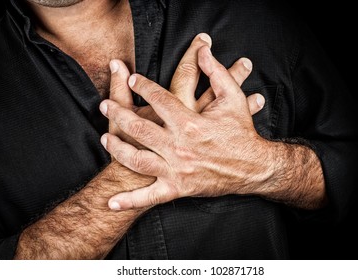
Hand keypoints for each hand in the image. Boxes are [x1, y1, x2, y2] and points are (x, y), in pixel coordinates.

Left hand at [101, 40, 267, 209]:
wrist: (254, 168)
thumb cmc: (242, 133)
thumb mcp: (234, 99)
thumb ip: (217, 73)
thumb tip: (203, 52)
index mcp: (191, 123)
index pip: (159, 98)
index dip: (142, 86)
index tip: (131, 79)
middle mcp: (179, 146)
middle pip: (140, 127)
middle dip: (118, 114)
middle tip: (104, 106)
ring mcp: (176, 169)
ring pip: (137, 159)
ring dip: (117, 149)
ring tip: (104, 139)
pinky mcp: (178, 188)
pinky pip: (150, 197)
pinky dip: (130, 201)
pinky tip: (111, 203)